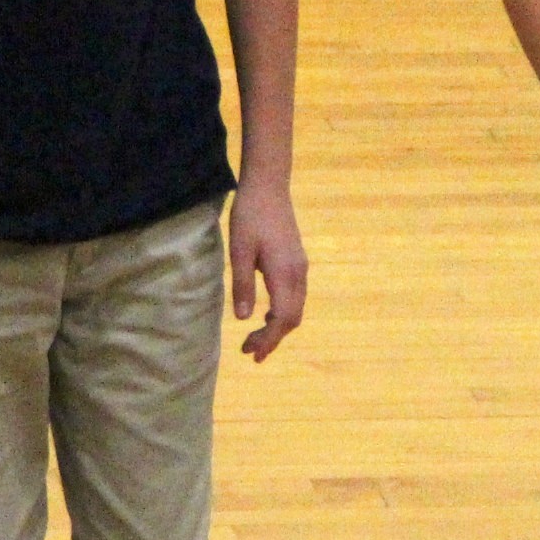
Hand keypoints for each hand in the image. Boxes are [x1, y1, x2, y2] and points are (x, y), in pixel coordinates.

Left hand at [228, 178, 308, 361]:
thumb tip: (244, 319)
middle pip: (293, 317)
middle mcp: (298, 274)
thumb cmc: (250, 216)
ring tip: (255, 336)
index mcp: (284, 274)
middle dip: (273, 338)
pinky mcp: (297, 261)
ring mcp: (300, 267)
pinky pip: (295, 296)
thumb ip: (243, 285)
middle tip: (248, 350)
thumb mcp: (239, 250)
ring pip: (296, 307)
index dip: (269, 339)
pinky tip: (266, 312)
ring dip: (278, 326)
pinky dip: (282, 311)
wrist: (269, 186)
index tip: (251, 353)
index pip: (282, 318)